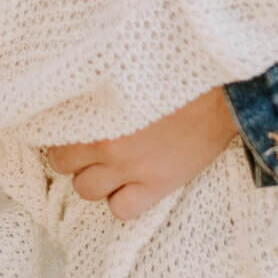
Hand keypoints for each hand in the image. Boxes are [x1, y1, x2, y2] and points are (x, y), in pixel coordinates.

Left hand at [45, 87, 237, 220]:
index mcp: (98, 106)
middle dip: (72, 155)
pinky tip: (131, 185)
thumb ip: (99, 81)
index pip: (53, 129)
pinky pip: (121, 210)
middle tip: (87, 145)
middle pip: (63, 163)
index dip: (58, 129)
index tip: (66, 127)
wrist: (224, 93)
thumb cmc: (178, 71)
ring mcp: (131, 167)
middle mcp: (108, 141)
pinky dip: (121, 201)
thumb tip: (75, 81)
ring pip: (86, 190)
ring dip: (93, 178)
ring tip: (109, 165)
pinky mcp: (156, 186)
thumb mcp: (129, 67)